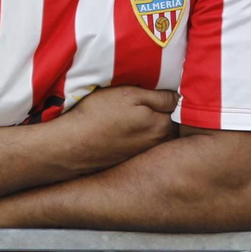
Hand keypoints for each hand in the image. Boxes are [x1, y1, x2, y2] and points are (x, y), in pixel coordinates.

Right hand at [58, 85, 179, 173]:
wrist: (71, 145)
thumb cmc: (98, 114)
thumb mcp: (130, 95)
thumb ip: (159, 97)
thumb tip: (179, 98)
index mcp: (161, 126)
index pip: (177, 108)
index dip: (169, 97)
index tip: (159, 90)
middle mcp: (157, 145)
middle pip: (168, 124)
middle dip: (163, 113)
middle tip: (144, 102)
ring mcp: (143, 155)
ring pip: (155, 136)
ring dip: (150, 127)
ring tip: (131, 117)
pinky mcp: (129, 161)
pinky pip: (140, 146)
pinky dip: (136, 138)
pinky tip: (121, 132)